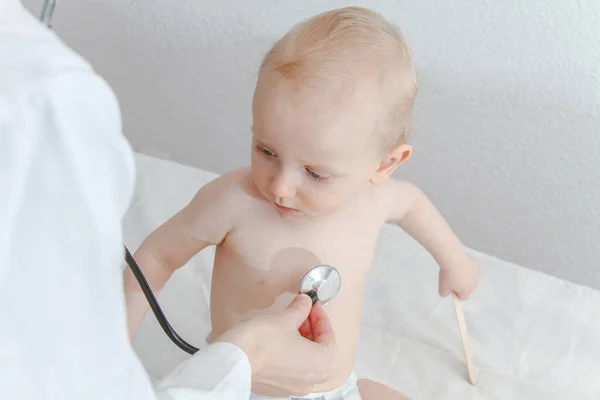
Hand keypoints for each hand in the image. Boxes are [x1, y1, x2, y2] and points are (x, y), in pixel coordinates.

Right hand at [216, 294, 334, 396]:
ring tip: (289, 323)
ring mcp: (293, 387)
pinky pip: (291, 369)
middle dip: (311, 328)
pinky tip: (280, 340)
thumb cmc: (261, 343)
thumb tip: (305, 302)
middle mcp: (310, 380)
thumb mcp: (285, 318)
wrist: (234, 361)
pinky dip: (291, 354)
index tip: (313, 306)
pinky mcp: (277, 388)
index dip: (321, 317)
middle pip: (318, 350)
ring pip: (305, 360)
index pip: (329, 337)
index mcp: (319, 364)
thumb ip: (300, 309)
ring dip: (301, 340)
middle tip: (302, 312)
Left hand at [438, 255, 479, 299]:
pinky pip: (471, 268)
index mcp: (467, 291)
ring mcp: (476, 273)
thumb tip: (446, 293)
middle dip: (460, 284)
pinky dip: (467, 266)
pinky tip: (460, 263)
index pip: (463, 297)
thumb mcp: (442, 288)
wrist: (453, 258)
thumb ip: (444, 294)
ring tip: (454, 269)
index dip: (456, 294)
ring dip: (464, 275)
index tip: (450, 288)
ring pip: (470, 277)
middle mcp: (474, 284)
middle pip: (467, 287)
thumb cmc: (448, 274)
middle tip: (451, 278)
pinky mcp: (476, 264)